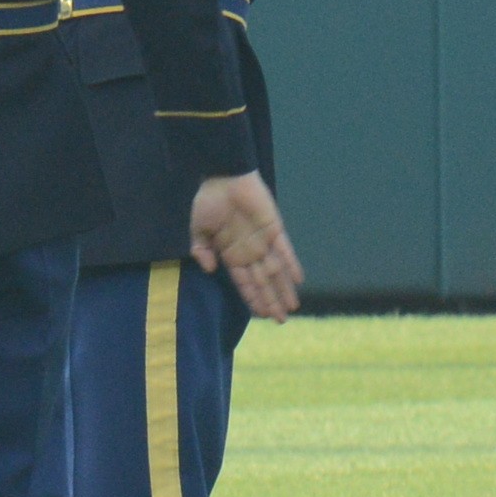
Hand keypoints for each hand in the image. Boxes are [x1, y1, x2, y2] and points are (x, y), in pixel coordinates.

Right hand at [187, 172, 302, 320]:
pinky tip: (297, 280)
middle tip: (281, 320)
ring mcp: (263, 241)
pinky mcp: (274, 228)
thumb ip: (201, 250)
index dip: (253, 299)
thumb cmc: (207, 201)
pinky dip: (291, 264)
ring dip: (283, 289)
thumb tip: (210, 269)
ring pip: (276, 271)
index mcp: (231, 254)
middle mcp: (249, 251)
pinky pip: (285, 249)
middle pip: (263, 282)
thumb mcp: (198, 229)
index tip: (261, 316)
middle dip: (271, 301)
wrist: (222, 176)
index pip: (245, 283)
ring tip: (291, 308)